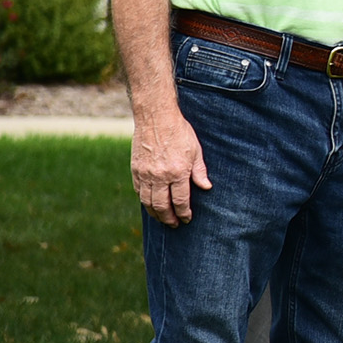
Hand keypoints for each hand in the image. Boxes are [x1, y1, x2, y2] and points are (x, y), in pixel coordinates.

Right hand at [131, 107, 210, 226]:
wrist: (156, 118)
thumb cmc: (179, 132)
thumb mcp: (196, 150)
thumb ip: (199, 171)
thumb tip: (206, 188)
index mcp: (177, 172)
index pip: (180, 200)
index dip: (184, 212)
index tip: (187, 219)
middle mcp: (159, 176)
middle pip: (162, 205)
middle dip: (169, 218)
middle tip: (175, 224)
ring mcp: (145, 174)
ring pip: (147, 202)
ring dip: (155, 213)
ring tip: (162, 219)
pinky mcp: (135, 170)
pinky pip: (138, 191)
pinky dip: (144, 201)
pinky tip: (150, 205)